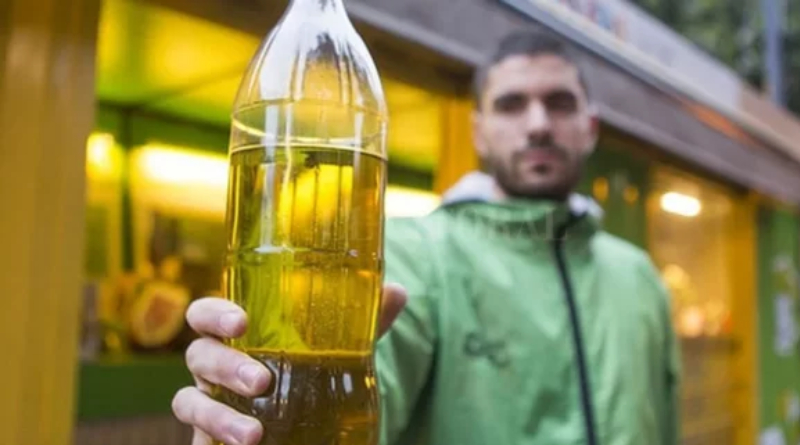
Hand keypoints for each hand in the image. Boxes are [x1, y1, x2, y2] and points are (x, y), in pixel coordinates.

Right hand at [171, 283, 407, 444]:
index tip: (242, 321)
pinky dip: (214, 441)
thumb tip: (397, 292)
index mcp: (237, 335)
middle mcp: (214, 365)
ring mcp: (209, 403)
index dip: (215, 314)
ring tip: (254, 435)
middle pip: (199, 355)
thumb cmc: (309, 372)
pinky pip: (197, 439)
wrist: (303, 423)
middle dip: (225, 366)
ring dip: (218, 416)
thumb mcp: (337, 349)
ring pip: (189, 402)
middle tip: (262, 381)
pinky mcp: (208, 437)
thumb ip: (362, 322)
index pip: (206, 314)